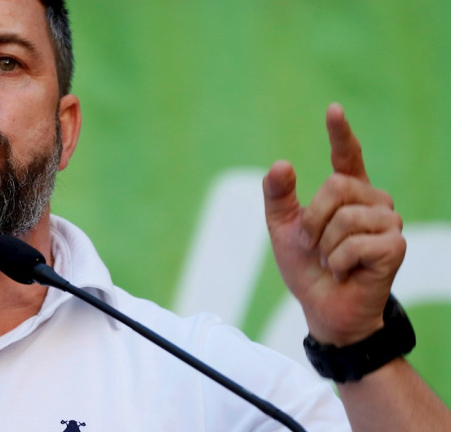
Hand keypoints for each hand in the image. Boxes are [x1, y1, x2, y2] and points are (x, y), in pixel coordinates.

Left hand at [263, 103, 405, 345]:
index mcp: (347, 195)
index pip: (348, 157)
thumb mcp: (283, 230)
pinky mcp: (395, 246)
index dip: (341, 133)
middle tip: (312, 245)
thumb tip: (281, 164)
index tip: (333, 109)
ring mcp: (388, 223)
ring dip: (325, 245)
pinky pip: (355, 243)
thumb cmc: (308, 268)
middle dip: (312, 220)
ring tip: (331, 261)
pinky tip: (345, 271)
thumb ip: (278, 197)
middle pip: (336, 186)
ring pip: (345, 216)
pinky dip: (338, 261)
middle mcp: (372, 202)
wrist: (323, 308)